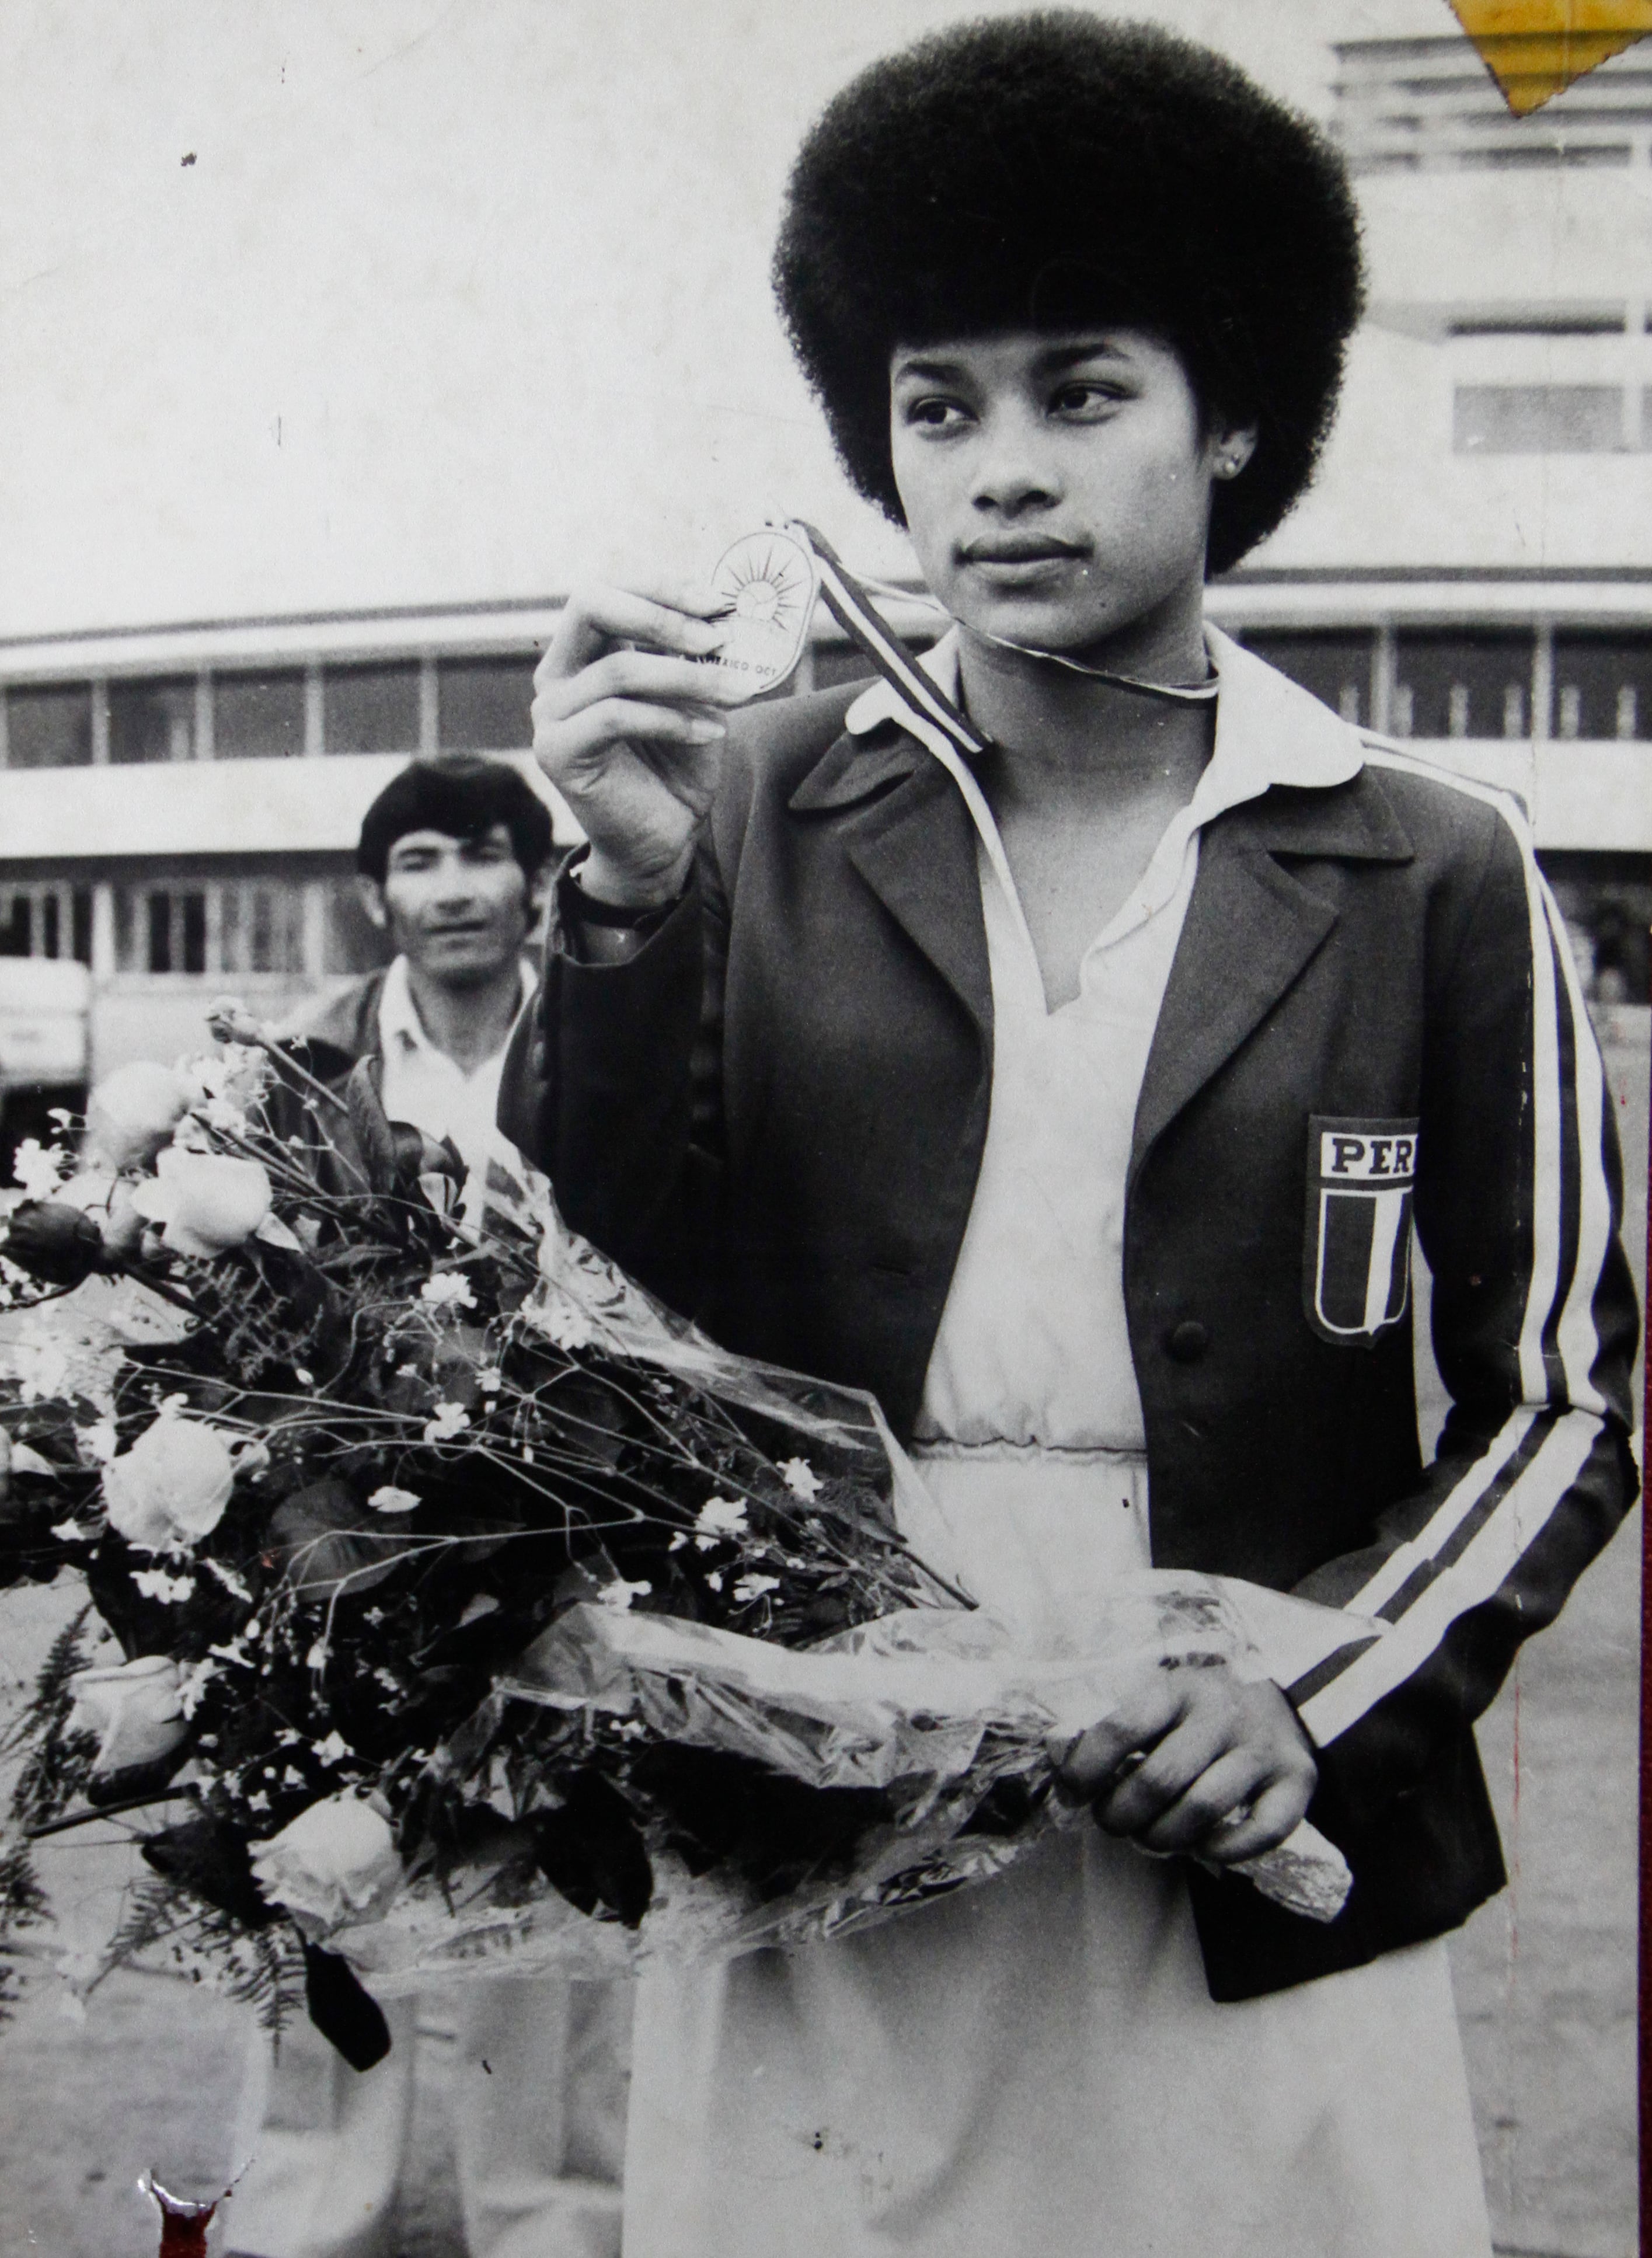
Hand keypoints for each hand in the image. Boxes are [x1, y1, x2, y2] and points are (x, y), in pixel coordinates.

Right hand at [532, 577, 743, 908]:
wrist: (662, 841)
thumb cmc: (676, 766)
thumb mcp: (695, 699)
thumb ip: (695, 657)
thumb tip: (723, 616)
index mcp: (584, 651)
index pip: (608, 589)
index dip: (660, 587)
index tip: (716, 604)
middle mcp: (557, 674)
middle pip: (590, 604)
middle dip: (660, 614)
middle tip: (716, 638)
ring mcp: (551, 713)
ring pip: (618, 669)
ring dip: (688, 678)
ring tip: (736, 693)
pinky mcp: (558, 751)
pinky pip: (616, 716)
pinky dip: (672, 719)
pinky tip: (712, 731)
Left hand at [1054, 1657, 1316, 1864]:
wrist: (1282, 1700)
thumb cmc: (1200, 1711)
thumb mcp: (1160, 1699)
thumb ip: (1120, 1730)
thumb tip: (1068, 1778)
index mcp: (1178, 1688)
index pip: (1121, 1727)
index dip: (1085, 1769)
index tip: (1070, 1794)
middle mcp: (1222, 1714)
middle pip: (1159, 1780)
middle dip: (1121, 1815)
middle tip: (1111, 1823)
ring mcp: (1262, 1748)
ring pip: (1203, 1809)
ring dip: (1164, 1837)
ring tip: (1149, 1837)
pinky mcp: (1297, 1782)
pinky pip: (1261, 1832)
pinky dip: (1224, 1850)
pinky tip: (1202, 1845)